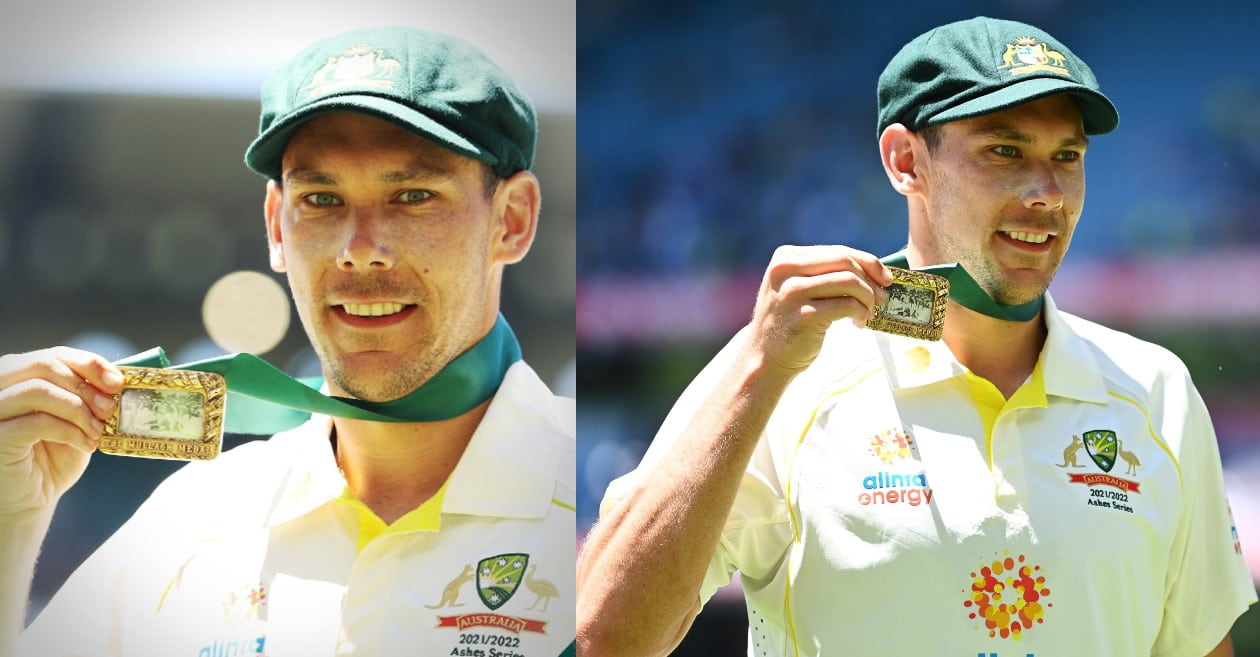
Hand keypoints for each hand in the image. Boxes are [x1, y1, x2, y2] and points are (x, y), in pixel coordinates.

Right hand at [0, 347, 123, 515]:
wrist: (32, 499)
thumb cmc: (54, 457)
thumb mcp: (77, 419)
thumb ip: (88, 395)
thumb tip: (118, 376)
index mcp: (17, 378)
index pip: (52, 355)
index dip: (88, 363)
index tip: (118, 381)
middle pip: (42, 365)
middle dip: (85, 386)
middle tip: (110, 409)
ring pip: (38, 390)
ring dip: (78, 410)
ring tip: (97, 431)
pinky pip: (36, 422)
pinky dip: (69, 430)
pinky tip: (86, 445)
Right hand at [746, 245, 891, 374]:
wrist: (765, 357)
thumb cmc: (791, 322)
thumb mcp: (799, 288)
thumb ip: (826, 274)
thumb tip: (875, 270)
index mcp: (786, 257)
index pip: (837, 251)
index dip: (867, 262)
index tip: (885, 278)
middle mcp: (786, 269)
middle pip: (845, 262)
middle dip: (871, 280)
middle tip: (882, 298)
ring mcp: (792, 292)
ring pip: (849, 281)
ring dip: (867, 298)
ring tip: (868, 313)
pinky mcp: (804, 315)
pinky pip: (847, 305)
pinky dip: (861, 313)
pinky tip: (858, 322)